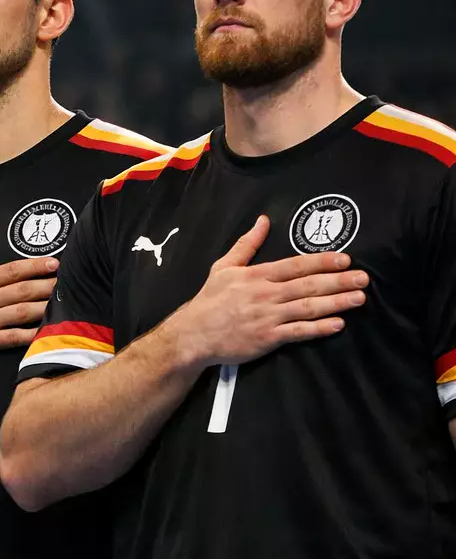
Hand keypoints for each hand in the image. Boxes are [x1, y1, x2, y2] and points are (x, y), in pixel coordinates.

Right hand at [0, 234, 57, 369]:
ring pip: (23, 312)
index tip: (54, 263)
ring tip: (65, 303)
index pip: (9, 270)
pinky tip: (48, 332)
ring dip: (46, 307)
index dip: (34, 266)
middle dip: (48, 284)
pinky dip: (32, 335)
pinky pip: (14, 338)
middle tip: (68, 281)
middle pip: (22, 290)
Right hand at [162, 216, 364, 369]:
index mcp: (256, 275)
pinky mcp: (268, 338)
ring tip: (359, 298)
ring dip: (336, 303)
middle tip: (363, 278)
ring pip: (308, 308)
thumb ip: (246, 244)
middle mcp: (265, 294)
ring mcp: (268, 317)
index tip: (344, 258)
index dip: (321, 261)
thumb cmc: (211, 300)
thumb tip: (263, 221)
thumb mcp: (224, 267)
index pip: (294, 265)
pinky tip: (338, 324)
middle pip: (307, 285)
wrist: (194, 334)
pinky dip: (318, 328)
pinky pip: (298, 332)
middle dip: (338, 281)